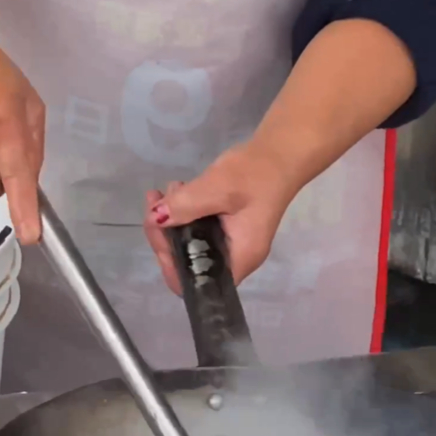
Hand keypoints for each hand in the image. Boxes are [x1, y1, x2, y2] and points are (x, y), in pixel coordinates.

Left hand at [143, 143, 298, 292]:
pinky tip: (178, 190)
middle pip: (188, 261)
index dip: (171, 265)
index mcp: (239, 258)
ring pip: (189, 242)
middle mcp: (234, 256)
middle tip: (155, 202)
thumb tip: (156, 219)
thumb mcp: (218, 187)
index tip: (158, 232)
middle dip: (165, 234)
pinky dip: (183, 212)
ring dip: (171, 219)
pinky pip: (196, 227)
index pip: (197, 283)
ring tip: (167, 190)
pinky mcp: (226, 225)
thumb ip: (185, 205)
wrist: (280, 153)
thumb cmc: (256, 173)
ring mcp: (231, 240)